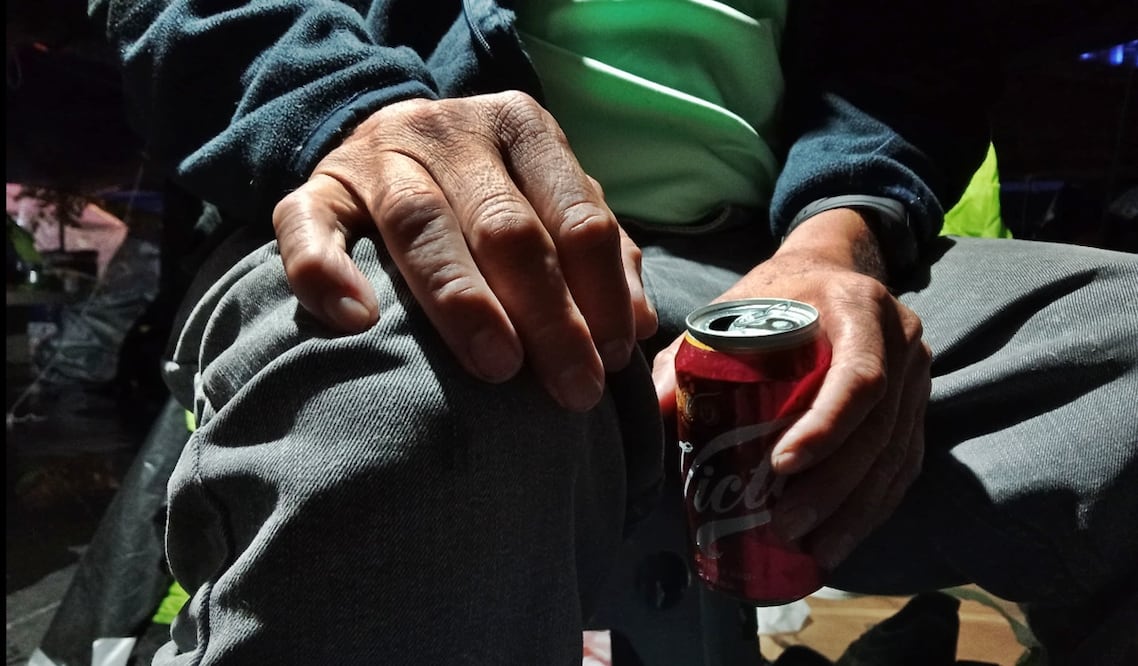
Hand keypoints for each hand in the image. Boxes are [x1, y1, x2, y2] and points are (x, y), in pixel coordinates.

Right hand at [272, 91, 657, 410]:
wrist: (390, 145)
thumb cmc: (486, 190)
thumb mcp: (549, 200)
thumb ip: (597, 252)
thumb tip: (639, 325)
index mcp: (522, 127)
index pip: (575, 212)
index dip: (599, 289)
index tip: (612, 356)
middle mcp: (450, 131)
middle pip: (506, 226)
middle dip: (549, 315)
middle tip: (572, 389)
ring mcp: (378, 155)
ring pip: (421, 225)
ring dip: (463, 302)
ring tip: (499, 367)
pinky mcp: (316, 186)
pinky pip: (309, 226)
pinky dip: (329, 272)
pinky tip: (358, 321)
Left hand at [652, 209, 929, 569]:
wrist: (829, 271)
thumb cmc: (773, 296)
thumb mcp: (730, 310)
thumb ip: (687, 355)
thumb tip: (658, 407)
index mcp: (858, 308)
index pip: (859, 377)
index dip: (826, 427)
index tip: (782, 466)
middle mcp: (901, 341)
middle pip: (878, 429)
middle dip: (833, 486)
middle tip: (787, 525)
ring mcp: (917, 377)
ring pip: (895, 456)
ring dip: (855, 511)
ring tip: (814, 548)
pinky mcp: (916, 407)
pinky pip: (903, 465)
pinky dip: (873, 507)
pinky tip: (841, 538)